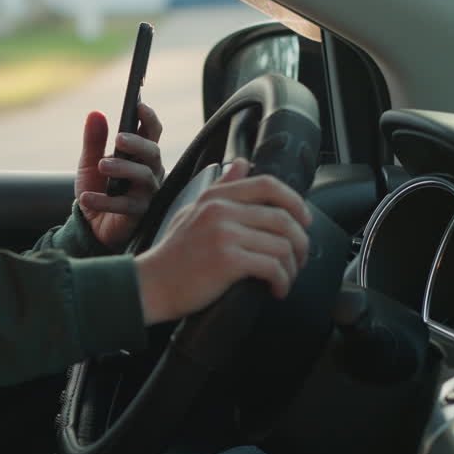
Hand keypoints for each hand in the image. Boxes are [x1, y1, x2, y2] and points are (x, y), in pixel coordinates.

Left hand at [75, 103, 164, 249]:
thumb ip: (94, 140)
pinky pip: (126, 205)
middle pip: (153, 152)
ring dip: (123, 169)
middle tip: (119, 139)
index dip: (148, 118)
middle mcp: (149, 171)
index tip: (138, 105)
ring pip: (144, 176)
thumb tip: (95, 113)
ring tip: (101, 165)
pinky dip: (105, 201)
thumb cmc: (99, 189)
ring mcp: (147, 193)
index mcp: (140, 155)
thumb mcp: (90, 162)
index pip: (151, 132)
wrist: (92, 225)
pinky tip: (86, 198)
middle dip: (138, 143)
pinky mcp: (140, 213)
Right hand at [134, 159, 311, 324]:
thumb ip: (220, 187)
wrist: (150, 284)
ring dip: (292, 266)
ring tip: (286, 278)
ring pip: (282, 245)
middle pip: (283, 218)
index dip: (295, 202)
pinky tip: (276, 289)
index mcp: (214, 197)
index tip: (303, 221)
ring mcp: (224, 234)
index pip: (268, 185)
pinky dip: (282, 281)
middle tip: (298, 258)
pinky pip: (273, 267)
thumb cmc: (173, 254)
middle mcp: (220, 210)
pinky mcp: (228, 260)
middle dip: (300, 242)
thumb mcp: (192, 211)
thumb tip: (242, 163)